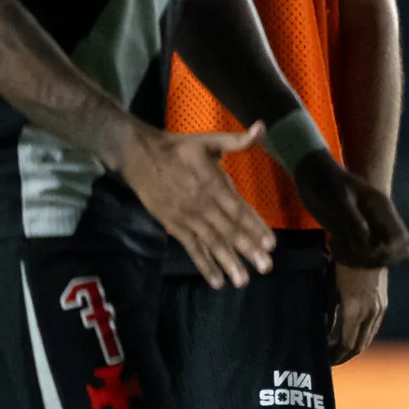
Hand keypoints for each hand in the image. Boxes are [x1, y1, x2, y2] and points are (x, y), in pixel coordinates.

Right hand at [120, 123, 275, 286]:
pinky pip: (192, 248)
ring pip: (211, 243)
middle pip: (229, 231)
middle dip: (248, 250)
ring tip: (242, 281)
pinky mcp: (174, 225)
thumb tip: (262, 128)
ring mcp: (187, 218)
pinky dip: (204, 264)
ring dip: (227, 263)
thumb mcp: (209, 141)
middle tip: (266, 268)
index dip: (255, 227)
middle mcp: (203, 205)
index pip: (240, 210)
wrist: (138, 156)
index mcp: (214, 185)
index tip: (271, 244)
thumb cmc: (178, 148)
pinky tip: (216, 280)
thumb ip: (237, 140)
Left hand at [290, 152, 408, 269]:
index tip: (367, 250)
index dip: (390, 251)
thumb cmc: (325, 183)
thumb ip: (353, 224)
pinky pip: (357, 254)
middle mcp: (377, 221)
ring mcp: (365, 228)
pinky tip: (333, 245)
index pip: (401, 238)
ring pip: (373, 256)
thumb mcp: (338, 201)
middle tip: (348, 248)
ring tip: (336, 246)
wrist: (311, 173)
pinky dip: (346, 256)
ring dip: (356, 259)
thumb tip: (366, 247)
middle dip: (371, 258)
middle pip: (391, 251)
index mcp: (381, 210)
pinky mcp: (351, 233)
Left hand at [330, 264, 388, 362]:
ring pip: (368, 338)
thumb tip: (325, 332)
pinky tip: (354, 335)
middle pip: (359, 345)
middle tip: (332, 360)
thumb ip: (330, 313)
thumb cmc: (343, 267)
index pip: (347, 343)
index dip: (336, 355)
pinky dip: (363, 336)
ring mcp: (379, 309)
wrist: (368, 249)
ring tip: (342, 350)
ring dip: (355, 347)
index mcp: (354, 311)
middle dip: (345, 355)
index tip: (325, 361)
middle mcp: (370, 313)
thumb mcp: (331, 291)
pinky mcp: (383, 304)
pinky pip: (373, 327)